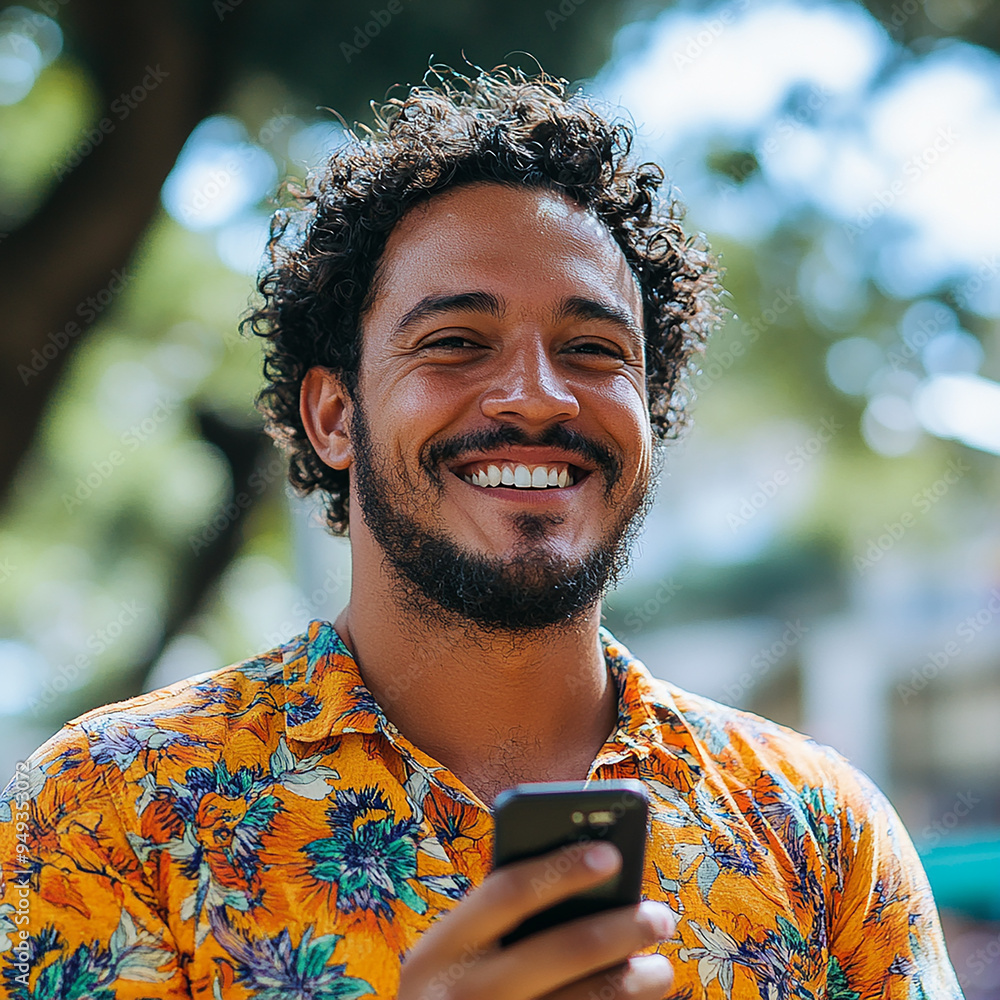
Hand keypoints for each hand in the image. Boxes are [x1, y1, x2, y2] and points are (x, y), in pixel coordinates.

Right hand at [399, 841, 674, 999]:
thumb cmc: (452, 987)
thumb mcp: (455, 953)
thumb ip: (498, 917)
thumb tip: (590, 872)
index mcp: (441, 948)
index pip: (510, 891)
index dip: (563, 868)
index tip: (612, 853)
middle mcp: (462, 993)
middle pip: (563, 949)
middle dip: (621, 928)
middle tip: (660, 916)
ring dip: (632, 983)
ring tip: (661, 969)